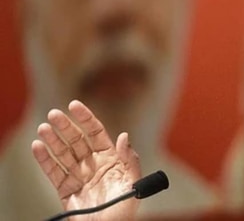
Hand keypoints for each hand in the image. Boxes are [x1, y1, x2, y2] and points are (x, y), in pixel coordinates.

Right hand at [31, 100, 140, 219]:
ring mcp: (79, 177)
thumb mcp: (133, 184)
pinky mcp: (66, 191)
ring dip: (53, 140)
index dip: (86, 118)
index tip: (74, 105)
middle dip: (66, 127)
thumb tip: (124, 137)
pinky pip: (54, 172)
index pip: (96, 133)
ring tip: (44, 128)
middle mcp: (94, 165)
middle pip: (77, 141)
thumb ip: (130, 160)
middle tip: (54, 114)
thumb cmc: (124, 210)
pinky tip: (38, 146)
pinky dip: (45, 159)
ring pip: (63, 153)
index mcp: (111, 159)